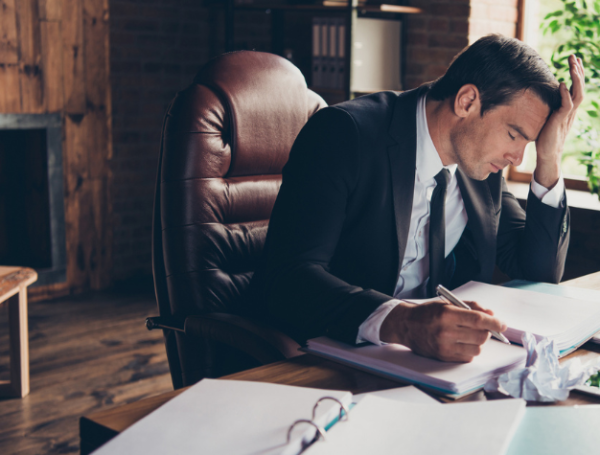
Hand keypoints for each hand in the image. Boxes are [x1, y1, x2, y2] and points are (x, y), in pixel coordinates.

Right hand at [379, 300, 506, 362]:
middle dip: (487, 332)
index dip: (494, 322)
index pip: (478, 319)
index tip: (502, 324)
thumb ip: (471, 307)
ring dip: (479, 342)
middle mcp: (445, 331)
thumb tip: (491, 314)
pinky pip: (468, 357)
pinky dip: (470, 350)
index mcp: (447, 314)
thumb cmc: (428, 312)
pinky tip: (463, 343)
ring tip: (470, 335)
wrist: (406, 325)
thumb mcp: (447, 303)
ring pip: (477, 348)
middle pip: (481, 336)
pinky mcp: (443, 357)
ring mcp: (444, 346)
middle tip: (484, 328)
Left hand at [534, 54, 585, 187]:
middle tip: (574, 56)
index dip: (577, 74)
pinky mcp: (560, 121)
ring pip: (577, 93)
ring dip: (575, 78)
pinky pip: (566, 105)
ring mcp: (567, 115)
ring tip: (572, 65)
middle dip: (578, 71)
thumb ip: (549, 108)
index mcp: (569, 108)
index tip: (575, 60)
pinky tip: (561, 84)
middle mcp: (571, 110)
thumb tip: (541, 97)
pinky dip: (564, 94)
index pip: (575, 87)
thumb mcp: (548, 118)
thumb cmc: (546, 137)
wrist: (548, 154)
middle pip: (579, 86)